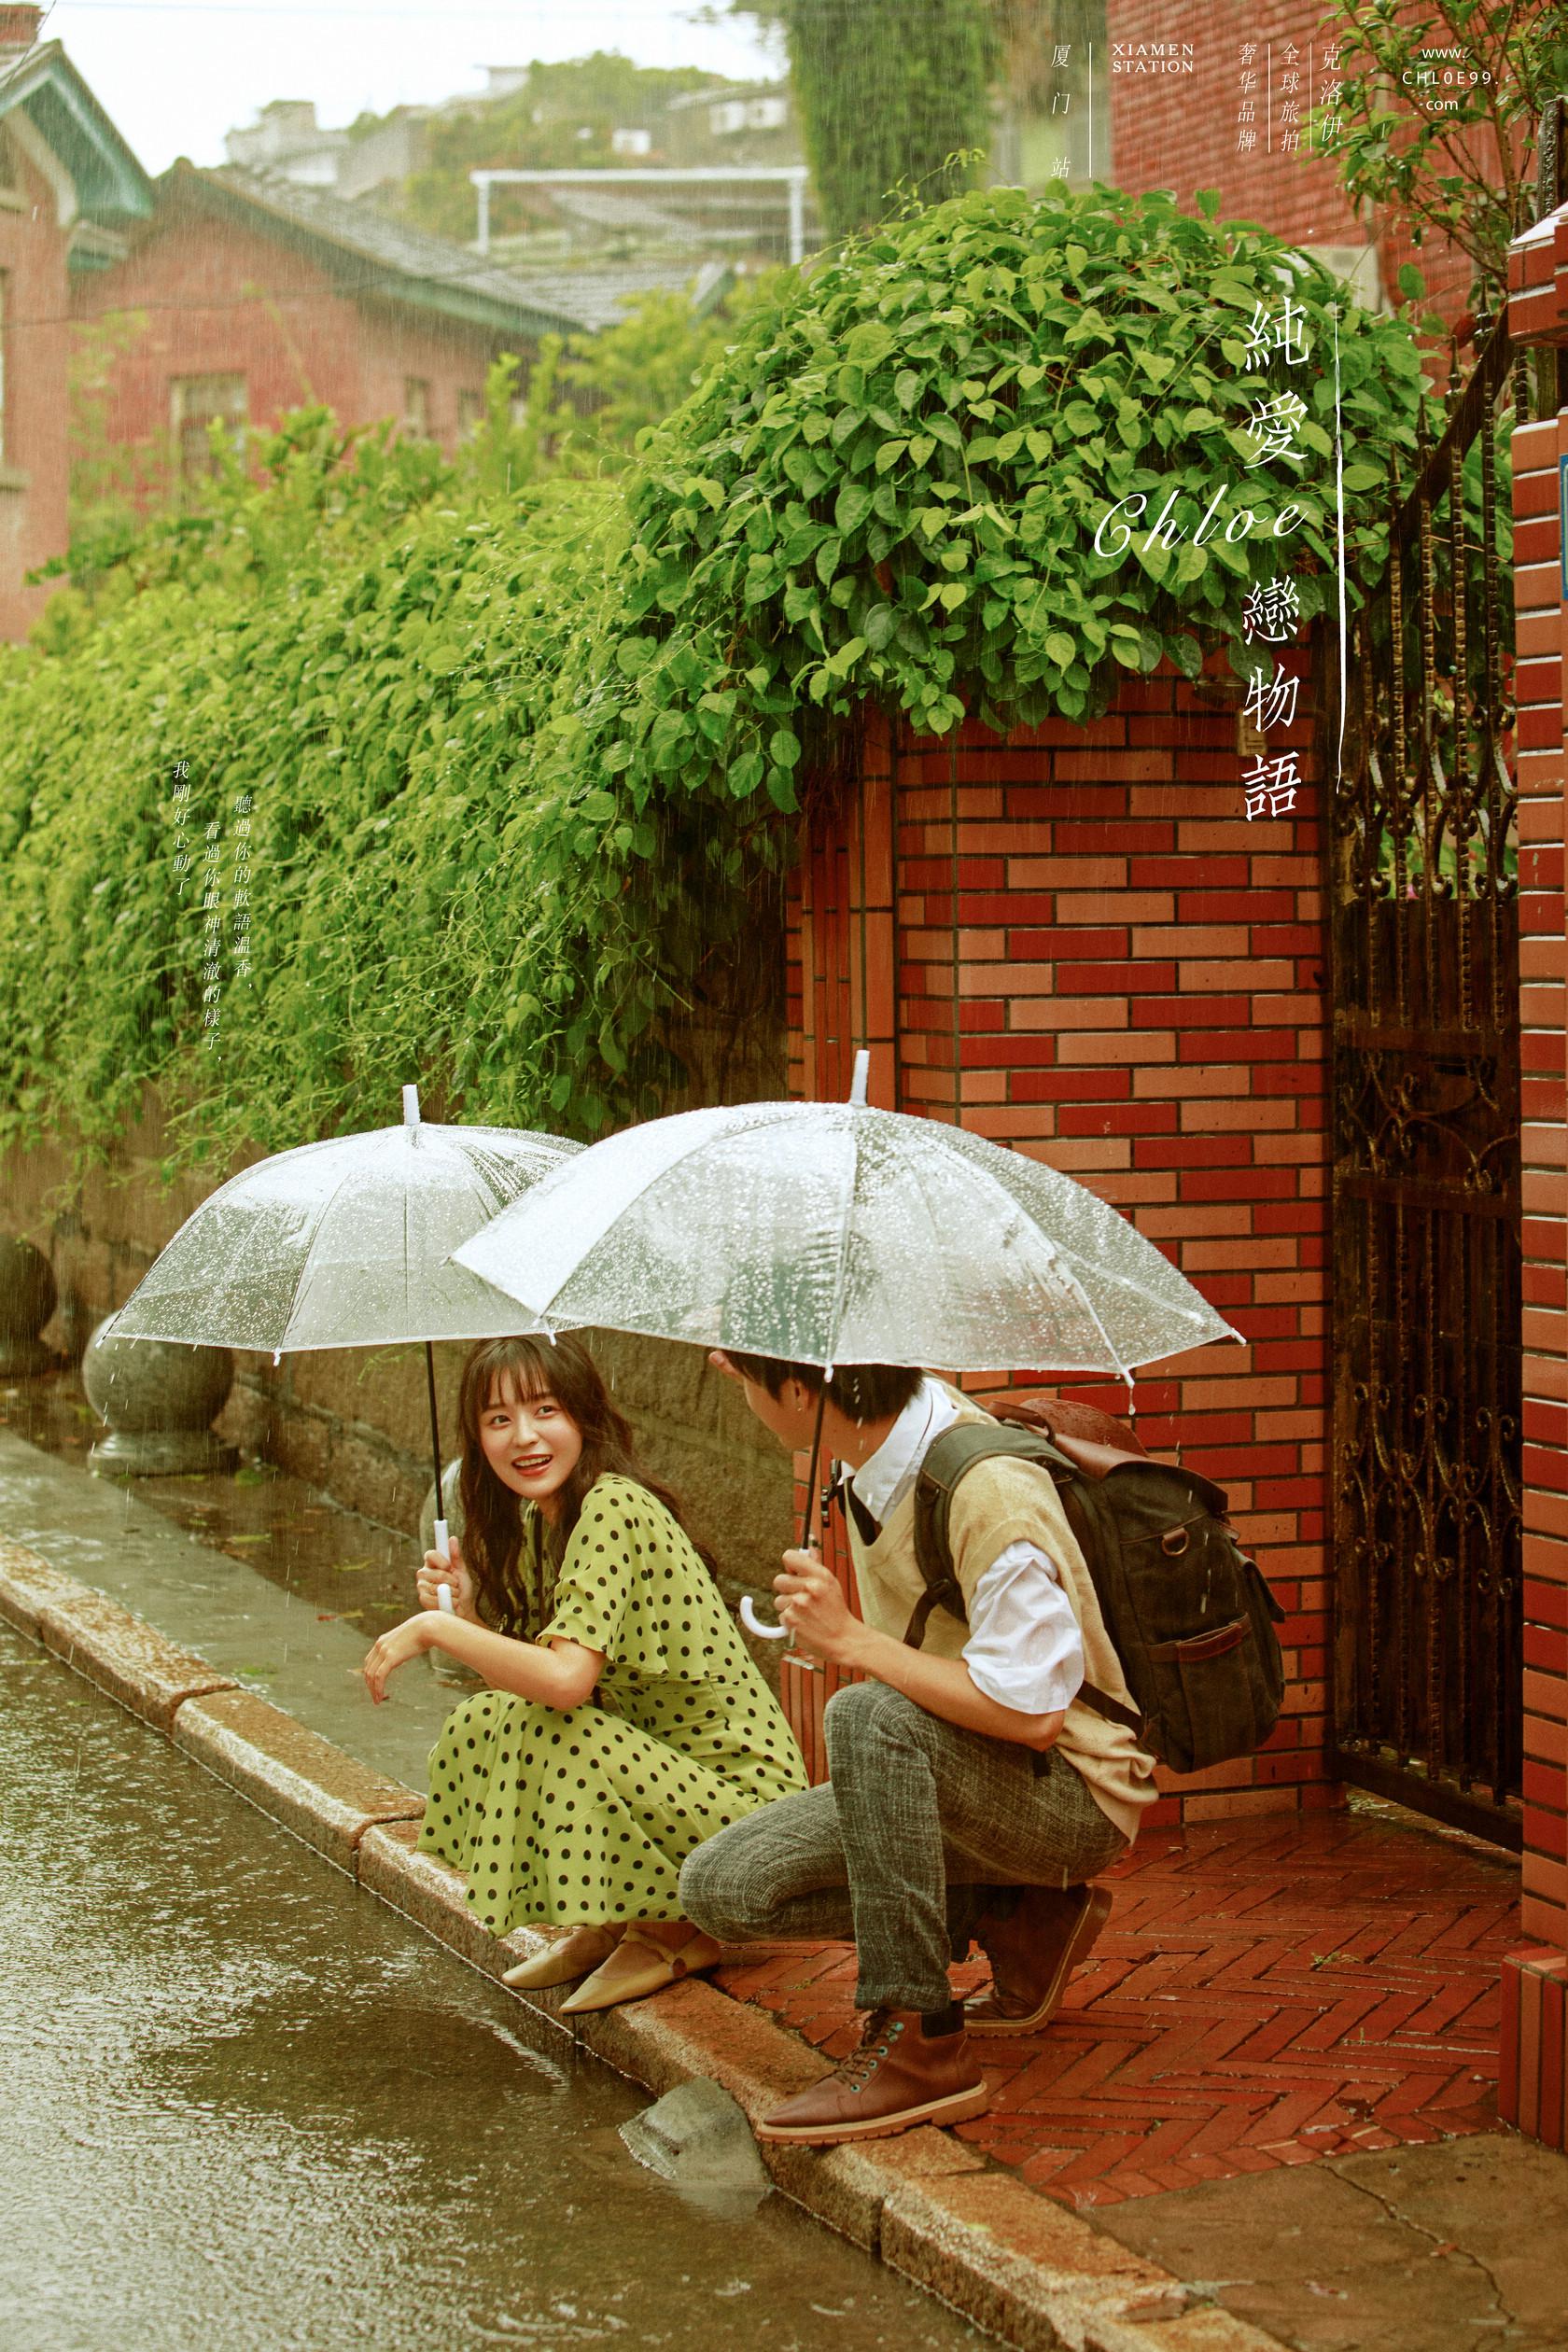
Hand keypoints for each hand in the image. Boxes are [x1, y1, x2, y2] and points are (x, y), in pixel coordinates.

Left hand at [362, 1612, 436, 1703]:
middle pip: (368, 1670)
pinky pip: (379, 1677)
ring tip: (377, 1701)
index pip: (369, 1662)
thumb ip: (403, 1644)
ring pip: (371, 1675)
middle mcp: (379, 1646)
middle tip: (375, 1697)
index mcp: (381, 1641)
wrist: (428, 1626)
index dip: (370, 1676)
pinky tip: (381, 1696)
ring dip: (373, 1690)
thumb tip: (409, 1648)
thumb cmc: (423, 1631)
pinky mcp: (390, 1657)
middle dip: (370, 1685)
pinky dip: (378, 1688)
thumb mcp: (408, 1638)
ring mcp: (384, 1651)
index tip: (374, 1686)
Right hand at [415, 1534, 477, 1619]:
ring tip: (454, 1595)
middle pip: (433, 1572)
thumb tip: (452, 1538)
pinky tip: (448, 1602)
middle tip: (456, 1585)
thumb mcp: (462, 1572)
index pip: (430, 1554)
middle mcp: (425, 1573)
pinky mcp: (422, 1599)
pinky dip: (444, 1601)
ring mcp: (422, 1586)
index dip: (439, 1559)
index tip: (449, 1566)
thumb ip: (456, 1556)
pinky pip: (430, 1598)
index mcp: (433, 1564)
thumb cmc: (463, 1590)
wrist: (464, 1610)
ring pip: (434, 1586)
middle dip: (449, 1580)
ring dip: (450, 1592)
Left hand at [774, 1548, 859, 1666]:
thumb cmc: (836, 1612)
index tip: (794, 1574)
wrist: (842, 1639)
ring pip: (779, 1601)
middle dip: (787, 1590)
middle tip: (801, 1599)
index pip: (789, 1557)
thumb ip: (816, 1567)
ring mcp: (799, 1603)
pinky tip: (804, 1624)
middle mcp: (810, 1587)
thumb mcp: (832, 1584)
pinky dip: (790, 1622)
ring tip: (805, 1614)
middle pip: (779, 1580)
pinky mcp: (791, 1619)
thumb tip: (807, 1550)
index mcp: (820, 1575)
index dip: (790, 1566)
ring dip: (788, 1608)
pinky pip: (781, 1616)